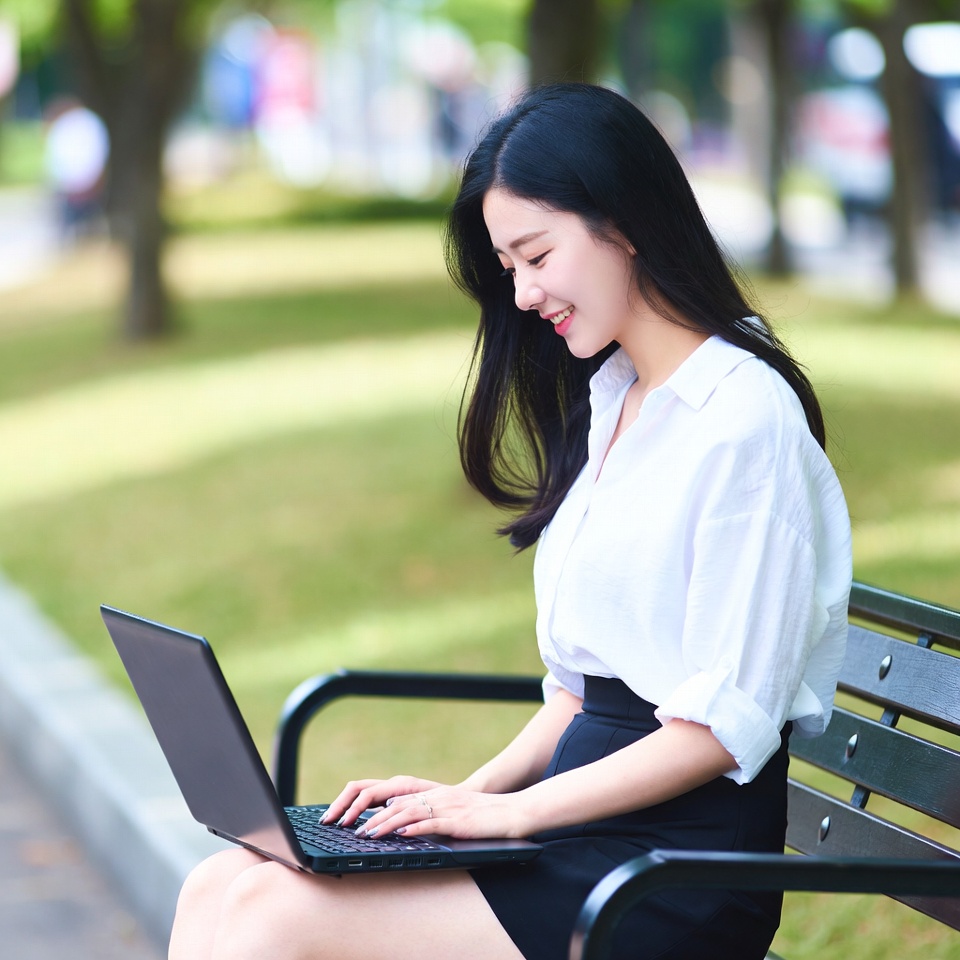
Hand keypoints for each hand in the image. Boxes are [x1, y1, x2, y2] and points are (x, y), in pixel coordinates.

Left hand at [321, 776, 533, 839]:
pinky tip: (403, 833)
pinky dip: (416, 828)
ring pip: (410, 812)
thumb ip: (429, 815)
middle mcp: (437, 797)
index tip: (353, 818)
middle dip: (372, 815)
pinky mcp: (459, 821)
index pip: (396, 796)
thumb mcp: (451, 812)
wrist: (512, 812)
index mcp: (433, 794)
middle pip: (397, 803)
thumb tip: (401, 824)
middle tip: (352, 828)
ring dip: (387, 823)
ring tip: (368, 834)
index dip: (372, 806)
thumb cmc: (483, 817)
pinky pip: (434, 823)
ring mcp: (448, 808)